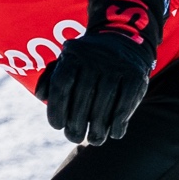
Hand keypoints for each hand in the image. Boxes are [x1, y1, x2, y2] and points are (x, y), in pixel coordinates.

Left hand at [35, 34, 152, 145]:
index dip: (57, 109)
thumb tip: (42, 96)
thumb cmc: (87, 60)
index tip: (57, 126)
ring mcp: (117, 66)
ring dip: (99, 128)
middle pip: (83, 97)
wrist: (123, 39)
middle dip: (76, 123)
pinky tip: (115, 133)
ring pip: (104, 103)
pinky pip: (125, 104)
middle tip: (74, 137)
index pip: (62, 85)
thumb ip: (51, 78)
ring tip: (94, 140)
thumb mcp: (67, 61)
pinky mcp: (136, 75)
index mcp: (73, 54)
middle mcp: (95, 58)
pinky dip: (119, 122)